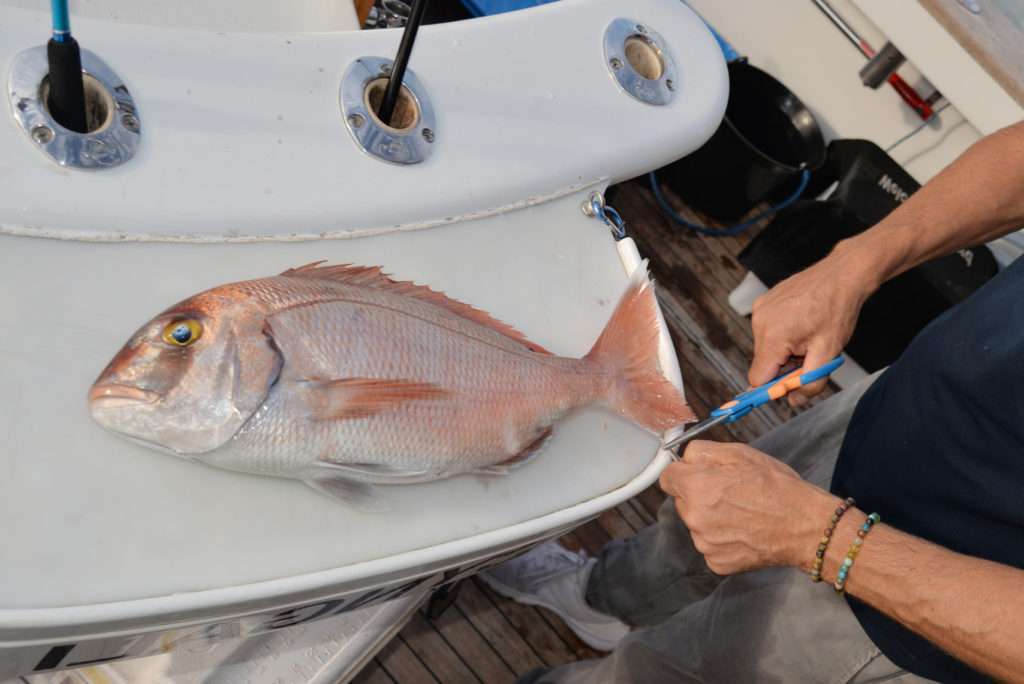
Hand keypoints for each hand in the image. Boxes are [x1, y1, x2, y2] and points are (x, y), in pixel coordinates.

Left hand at [659, 440, 837, 574]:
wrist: (806, 527)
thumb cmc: (777, 487)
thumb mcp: (740, 453)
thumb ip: (701, 451)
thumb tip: (681, 454)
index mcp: (695, 486)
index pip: (667, 478)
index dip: (683, 473)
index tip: (696, 475)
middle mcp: (693, 517)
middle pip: (682, 502)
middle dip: (699, 495)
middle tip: (730, 493)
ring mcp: (704, 543)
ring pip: (697, 524)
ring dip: (711, 518)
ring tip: (742, 513)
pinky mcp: (716, 563)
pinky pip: (710, 546)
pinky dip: (723, 540)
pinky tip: (745, 532)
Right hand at [749, 242, 880, 405]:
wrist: (842, 274)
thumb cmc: (837, 309)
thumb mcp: (829, 352)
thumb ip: (810, 382)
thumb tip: (794, 401)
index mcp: (774, 336)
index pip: (757, 378)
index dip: (773, 387)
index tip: (789, 387)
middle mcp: (760, 321)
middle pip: (762, 363)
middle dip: (783, 367)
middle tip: (808, 355)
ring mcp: (760, 309)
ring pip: (765, 348)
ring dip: (783, 351)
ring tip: (806, 336)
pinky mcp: (763, 302)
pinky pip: (766, 330)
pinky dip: (781, 335)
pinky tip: (800, 324)